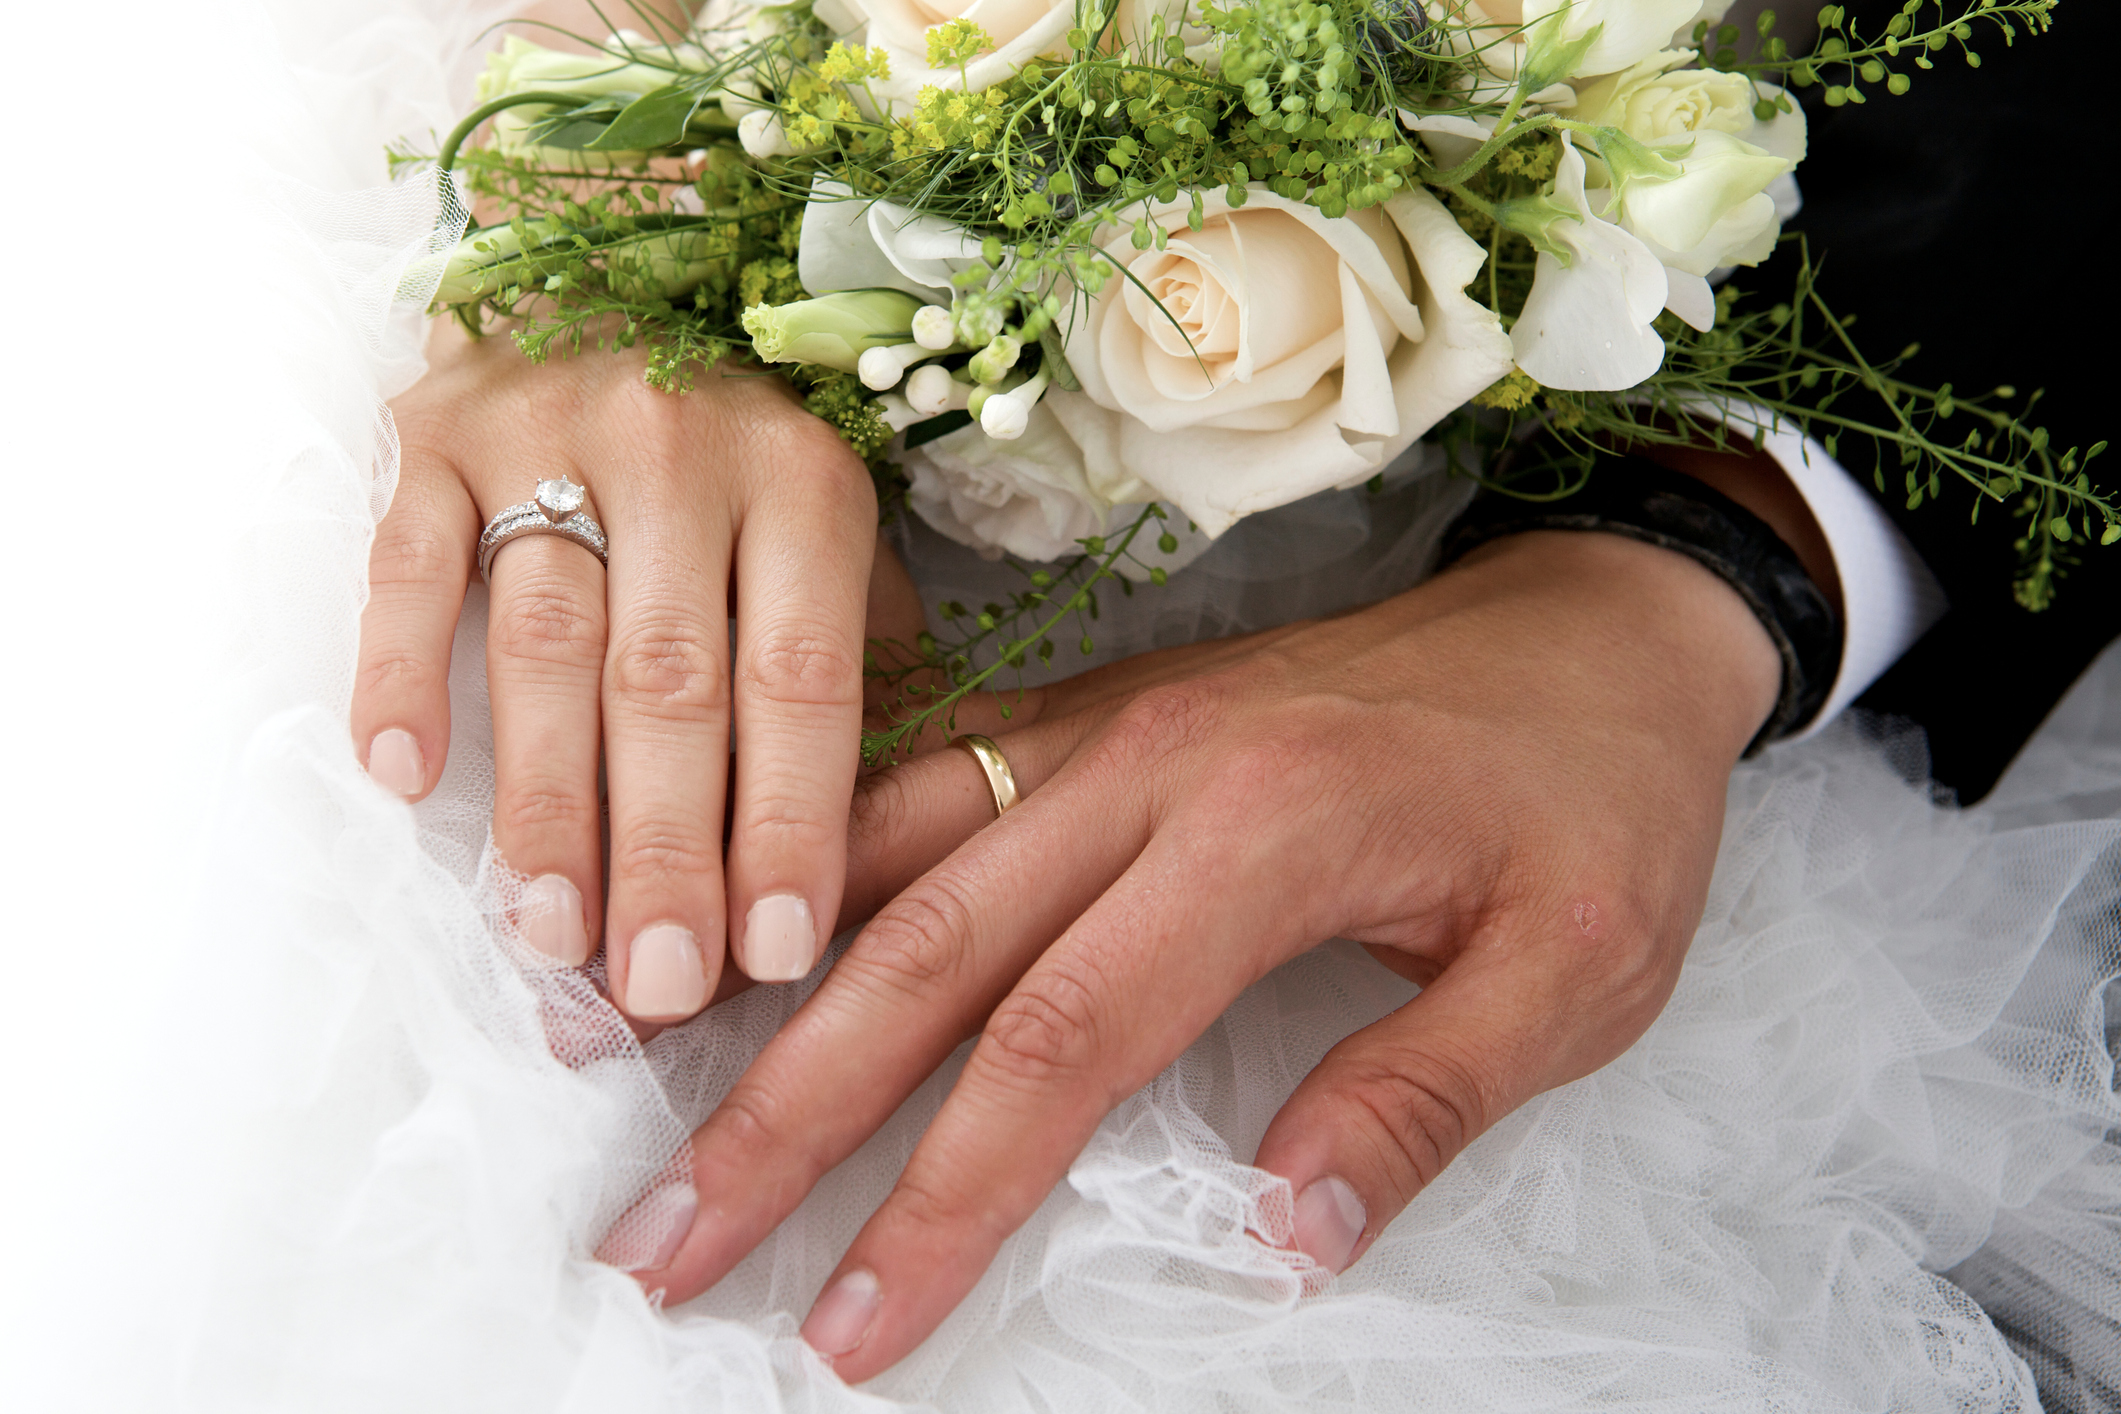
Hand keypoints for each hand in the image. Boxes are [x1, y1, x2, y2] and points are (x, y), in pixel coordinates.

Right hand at [353, 320, 878, 1021]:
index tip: (777, 949)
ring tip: (551, 934)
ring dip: (547, 801)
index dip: (790, 820)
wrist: (610, 289)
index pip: (802, 679)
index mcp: (806, 482)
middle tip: (659, 984)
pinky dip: (400, 670)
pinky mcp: (433, 433)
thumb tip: (871, 870)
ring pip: (547, 640)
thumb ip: (858, 680)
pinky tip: (404, 781)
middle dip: (668, 846)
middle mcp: (684, 447)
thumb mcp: (831, 551)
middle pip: (672, 680)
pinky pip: (407, 562)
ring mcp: (548, 430)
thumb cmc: (739, 470)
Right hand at [628, 526, 1783, 1376]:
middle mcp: (1150, 764)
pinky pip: (921, 780)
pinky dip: (815, 860)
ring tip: (635, 1083)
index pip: (1059, 1044)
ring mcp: (1106, 724)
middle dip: (783, 1115)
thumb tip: (1273, 1240)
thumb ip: (1419, 1102)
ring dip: (760, 977)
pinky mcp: (1094, 713)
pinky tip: (739, 928)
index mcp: (1262, 831)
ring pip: (890, 853)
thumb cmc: (1598, 798)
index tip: (852, 1323)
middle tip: (664, 1242)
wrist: (1599, 623)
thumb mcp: (1575, 971)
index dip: (941, 1198)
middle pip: (923, 954)